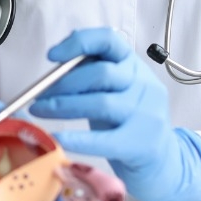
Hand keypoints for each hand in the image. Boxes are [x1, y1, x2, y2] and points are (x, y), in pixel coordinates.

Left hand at [28, 27, 200, 200]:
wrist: (162, 159)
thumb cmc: (126, 119)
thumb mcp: (113, 89)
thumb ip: (89, 74)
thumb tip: (51, 72)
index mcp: (133, 65)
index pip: (109, 40)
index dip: (79, 43)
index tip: (52, 56)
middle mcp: (144, 84)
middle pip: (100, 73)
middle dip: (63, 83)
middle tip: (38, 95)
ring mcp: (146, 114)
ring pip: (100, 103)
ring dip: (63, 106)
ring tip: (39, 111)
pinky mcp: (142, 143)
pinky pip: (104, 139)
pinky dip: (77, 139)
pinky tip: (57, 139)